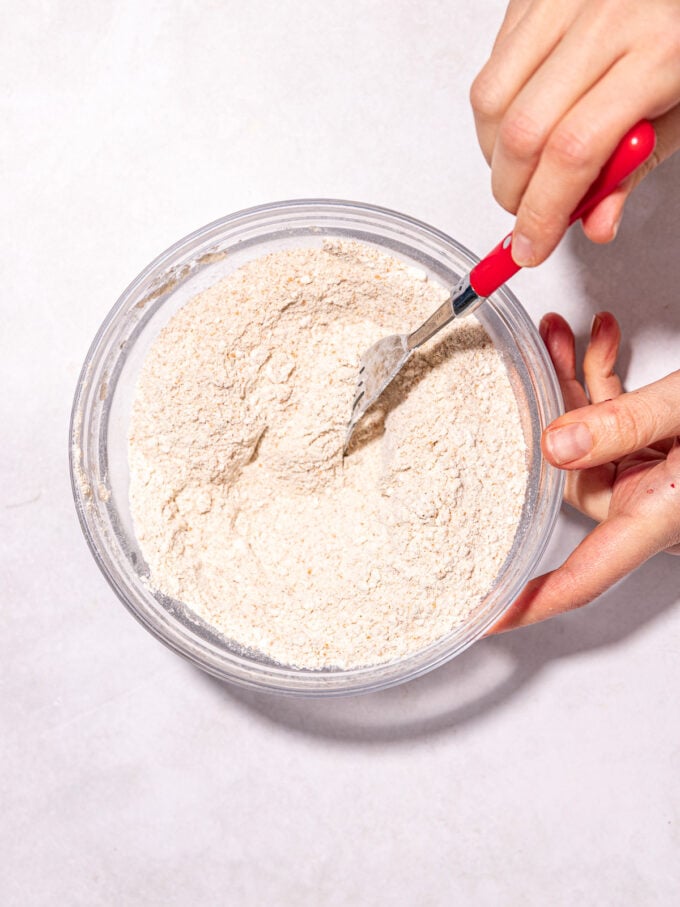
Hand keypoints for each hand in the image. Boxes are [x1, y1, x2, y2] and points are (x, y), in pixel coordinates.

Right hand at [470, 0, 679, 265]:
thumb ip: (633, 168)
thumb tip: (593, 223)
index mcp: (658, 50)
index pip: (572, 153)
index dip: (541, 213)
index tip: (531, 247)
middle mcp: (605, 17)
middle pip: (521, 132)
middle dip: (512, 193)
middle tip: (526, 214)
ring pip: (490, 101)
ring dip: (495, 155)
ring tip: (525, 167)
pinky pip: (491, 64)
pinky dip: (497, 111)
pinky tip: (525, 119)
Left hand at [492, 311, 679, 632]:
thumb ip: (628, 424)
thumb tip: (556, 444)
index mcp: (660, 514)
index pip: (583, 577)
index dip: (533, 602)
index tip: (488, 617)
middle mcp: (654, 506)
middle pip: (569, 476)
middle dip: (547, 413)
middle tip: (531, 364)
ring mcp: (658, 481)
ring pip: (587, 443)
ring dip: (573, 387)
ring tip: (561, 336)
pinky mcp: (664, 455)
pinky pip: (616, 427)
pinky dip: (603, 386)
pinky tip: (599, 343)